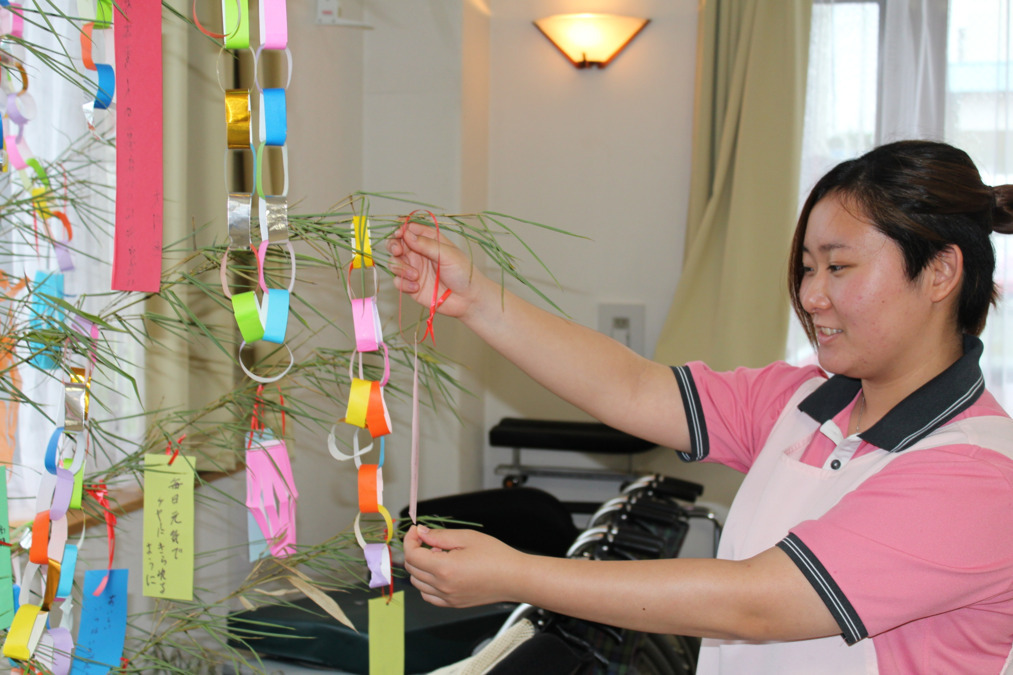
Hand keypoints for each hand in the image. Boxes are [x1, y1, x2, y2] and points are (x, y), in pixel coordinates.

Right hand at [387, 222, 486, 319]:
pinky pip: (398, 281)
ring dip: (400, 268)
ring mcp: (414, 269)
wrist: (468, 299)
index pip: (409, 229)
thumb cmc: (463, 273)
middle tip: (398, 251)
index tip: (399, 233)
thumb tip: (407, 233)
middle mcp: (419, 253)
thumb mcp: (447, 255)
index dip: (401, 229)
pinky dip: (404, 284)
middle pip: (396, 244)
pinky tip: (417, 287)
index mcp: (429, 240)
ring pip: (394, 262)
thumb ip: (426, 244)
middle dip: (393, 245)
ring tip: (416, 276)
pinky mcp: (411, 286)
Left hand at [403, 525, 526, 607]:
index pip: (411, 555)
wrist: (515, 578)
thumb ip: (440, 536)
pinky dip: (427, 584)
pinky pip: (429, 596)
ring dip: (420, 567)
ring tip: (440, 556)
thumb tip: (421, 533)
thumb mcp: (467, 537)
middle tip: (429, 540)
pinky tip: (440, 572)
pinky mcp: (453, 604)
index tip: (417, 531)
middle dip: (414, 551)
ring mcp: (447, 598)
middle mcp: (442, 586)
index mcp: (444, 568)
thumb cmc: (496, 556)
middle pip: (412, 569)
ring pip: (417, 583)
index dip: (410, 540)